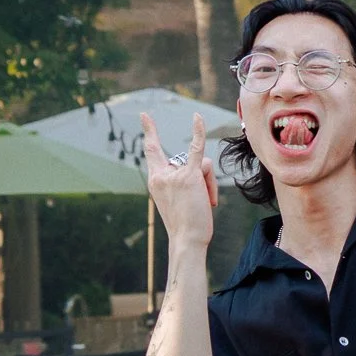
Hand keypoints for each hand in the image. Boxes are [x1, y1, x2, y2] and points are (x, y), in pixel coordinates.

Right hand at [143, 112, 218, 247]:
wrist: (187, 239)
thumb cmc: (186, 225)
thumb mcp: (179, 200)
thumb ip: (183, 180)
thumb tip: (200, 170)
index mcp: (155, 180)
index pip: (152, 151)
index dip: (150, 132)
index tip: (145, 116)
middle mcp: (161, 174)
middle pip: (187, 161)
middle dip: (200, 179)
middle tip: (202, 202)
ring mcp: (174, 174)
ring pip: (201, 164)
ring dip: (210, 184)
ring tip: (208, 204)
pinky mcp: (189, 175)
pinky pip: (197, 149)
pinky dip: (198, 132)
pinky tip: (197, 118)